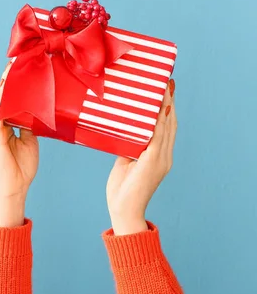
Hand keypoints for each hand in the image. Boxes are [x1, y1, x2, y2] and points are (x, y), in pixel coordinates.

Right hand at [0, 61, 38, 226]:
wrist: (13, 189)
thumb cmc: (21, 168)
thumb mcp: (29, 140)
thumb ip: (29, 124)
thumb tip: (35, 110)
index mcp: (2, 126)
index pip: (7, 101)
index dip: (13, 85)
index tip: (20, 68)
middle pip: (1, 96)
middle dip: (8, 79)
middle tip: (17, 60)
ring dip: (6, 84)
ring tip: (13, 67)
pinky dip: (4, 97)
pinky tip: (10, 86)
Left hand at [107, 79, 176, 234]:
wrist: (124, 210)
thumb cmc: (123, 188)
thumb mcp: (125, 161)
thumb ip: (128, 146)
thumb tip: (122, 130)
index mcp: (160, 156)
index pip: (166, 127)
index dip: (167, 108)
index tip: (166, 90)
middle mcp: (165, 156)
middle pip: (170, 123)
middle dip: (169, 102)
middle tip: (167, 82)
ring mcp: (161, 159)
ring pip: (166, 128)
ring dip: (166, 107)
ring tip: (164, 90)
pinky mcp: (153, 162)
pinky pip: (157, 138)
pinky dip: (158, 123)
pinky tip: (158, 110)